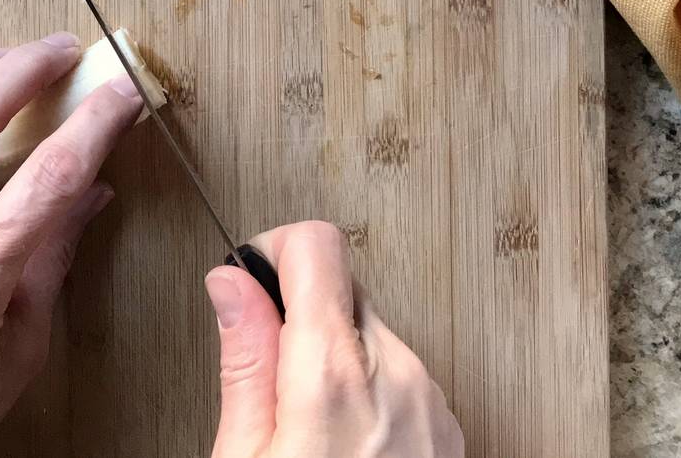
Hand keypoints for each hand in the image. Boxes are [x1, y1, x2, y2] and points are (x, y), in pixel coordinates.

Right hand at [205, 222, 463, 456]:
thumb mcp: (245, 457)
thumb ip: (244, 360)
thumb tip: (233, 283)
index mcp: (334, 375)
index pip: (316, 243)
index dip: (275, 249)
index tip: (255, 276)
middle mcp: (396, 376)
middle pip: (342, 288)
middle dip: (301, 314)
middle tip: (272, 372)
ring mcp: (430, 402)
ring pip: (370, 332)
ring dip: (337, 356)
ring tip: (309, 423)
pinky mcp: (448, 428)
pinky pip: (401, 374)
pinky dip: (371, 390)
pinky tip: (346, 440)